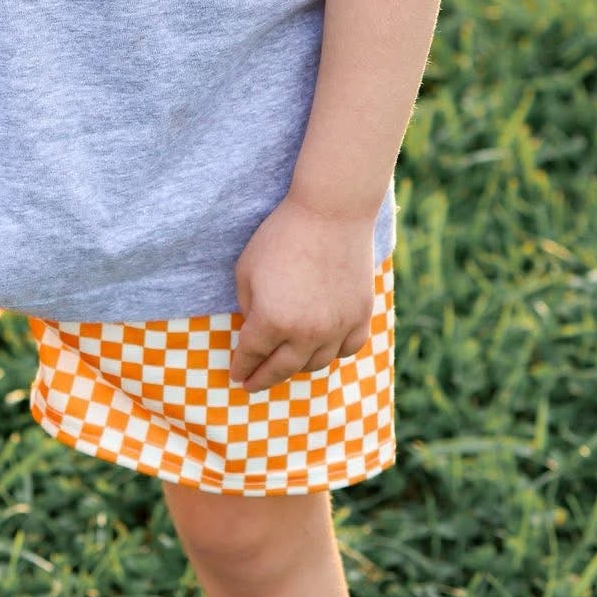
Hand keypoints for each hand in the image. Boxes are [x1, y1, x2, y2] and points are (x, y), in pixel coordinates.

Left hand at [229, 194, 377, 393]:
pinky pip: (347, 349)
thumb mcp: (247, 268)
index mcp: (272, 321)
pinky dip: (333, 353)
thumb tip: (254, 327)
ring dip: (296, 367)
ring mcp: (337, 327)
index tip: (236, 374)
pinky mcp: (360, 316)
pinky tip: (322, 349)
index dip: (241, 366)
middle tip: (253, 384)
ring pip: (315, 364)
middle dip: (263, 378)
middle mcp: (306, 333)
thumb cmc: (281, 235)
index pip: (251, 354)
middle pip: (282, 368)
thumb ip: (247, 305)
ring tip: (286, 365)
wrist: (331, 211)